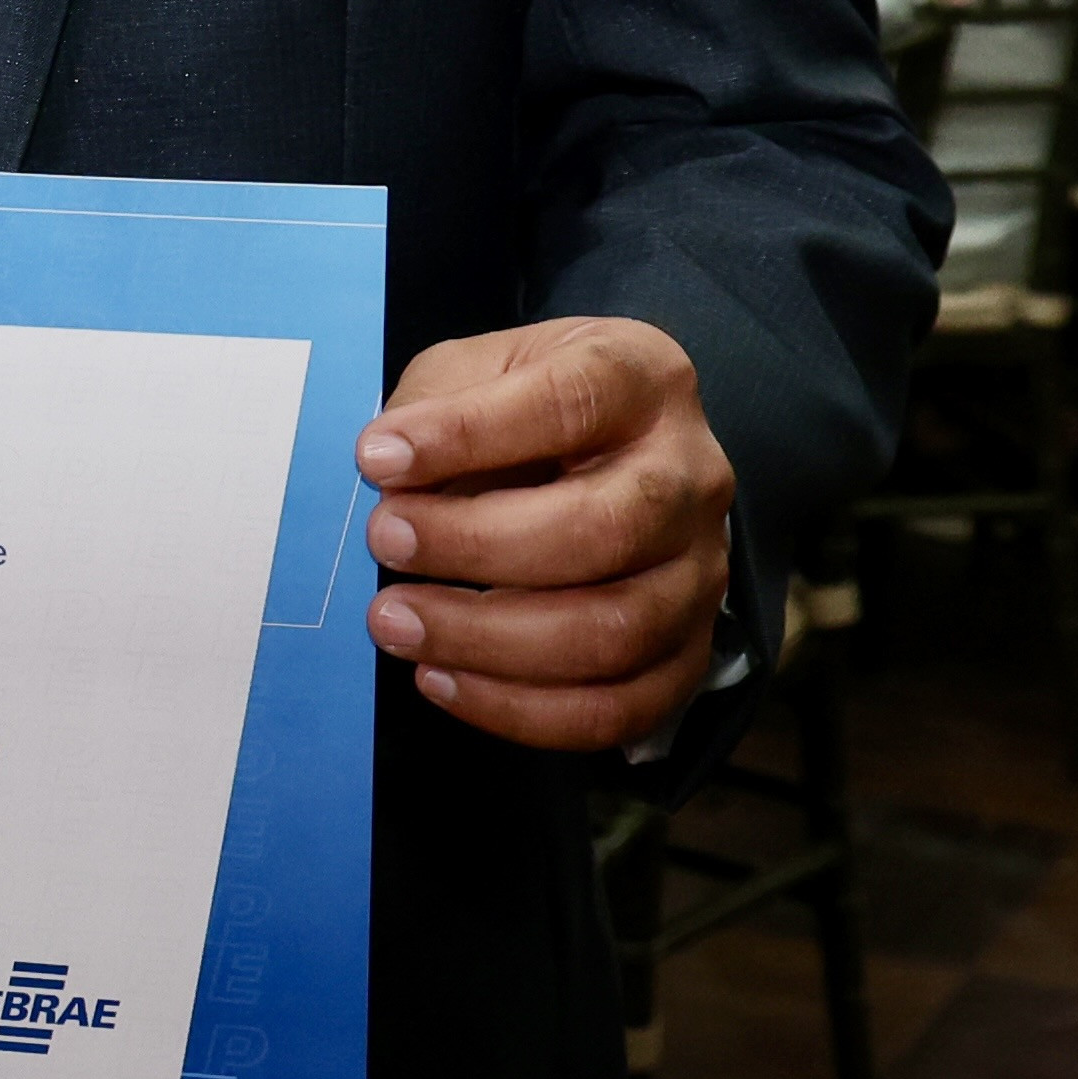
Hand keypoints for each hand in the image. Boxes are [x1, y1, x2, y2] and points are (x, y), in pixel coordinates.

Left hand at [356, 316, 737, 751]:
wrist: (605, 451)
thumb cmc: (526, 407)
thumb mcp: (478, 367)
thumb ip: (435, 406)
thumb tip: (392, 477)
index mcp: (643, 380)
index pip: (568, 403)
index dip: (467, 434)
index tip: (377, 458)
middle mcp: (691, 477)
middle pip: (604, 529)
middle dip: (477, 546)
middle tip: (384, 542)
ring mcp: (700, 571)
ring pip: (613, 631)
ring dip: (488, 640)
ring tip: (396, 621)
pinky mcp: (688, 652)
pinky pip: (620, 708)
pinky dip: (521, 710)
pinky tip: (443, 678)